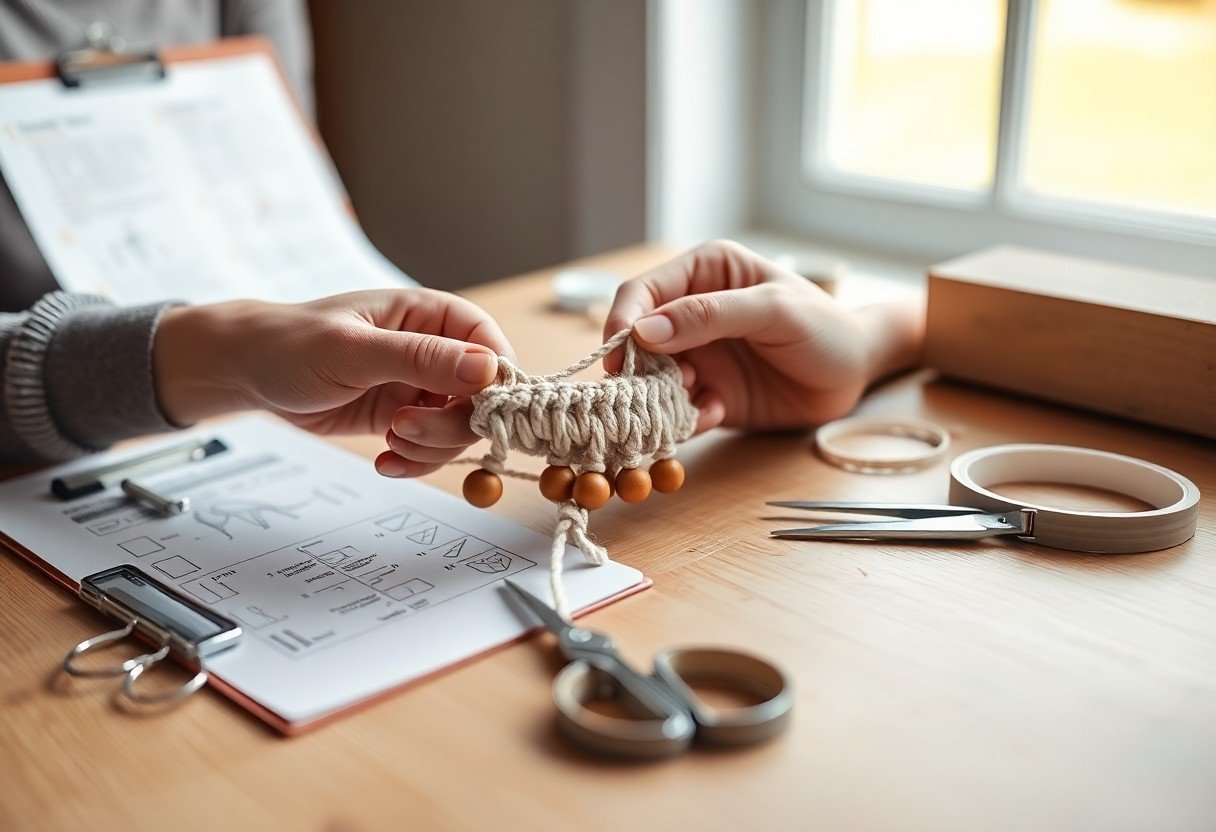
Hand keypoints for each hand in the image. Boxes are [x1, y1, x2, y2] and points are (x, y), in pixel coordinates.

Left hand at [153, 288, 512, 475]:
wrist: (248, 371)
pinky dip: (415, 461)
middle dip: (451, 425)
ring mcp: (422, 387)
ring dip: (431, 447)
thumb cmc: (292, 344)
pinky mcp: (404, 416)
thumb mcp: (356, 350)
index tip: (476, 413)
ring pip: (460, 429)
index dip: (494, 384)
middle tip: (404, 430)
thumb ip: (421, 359)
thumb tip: (487, 369)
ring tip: (391, 443)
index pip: (493, 348)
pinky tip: (387, 461)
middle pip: (482, 398)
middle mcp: (436, 350)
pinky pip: (432, 448)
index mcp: (434, 315)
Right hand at [604, 241, 923, 431]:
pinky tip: (715, 414)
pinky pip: (676, 410)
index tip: (618, 354)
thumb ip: (710, 315)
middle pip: (636, 340)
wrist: (856, 374)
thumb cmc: (824, 327)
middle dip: (638, 367)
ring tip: (695, 400)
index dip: (622, 321)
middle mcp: (690, 313)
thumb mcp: (773, 311)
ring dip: (660, 397)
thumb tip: (644, 330)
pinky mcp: (707, 394)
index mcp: (704, 273)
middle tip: (652, 389)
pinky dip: (684, 418)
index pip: (643, 292)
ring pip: (651, 379)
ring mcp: (697, 355)